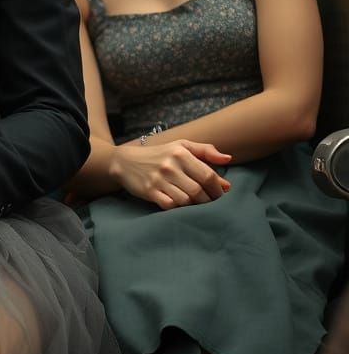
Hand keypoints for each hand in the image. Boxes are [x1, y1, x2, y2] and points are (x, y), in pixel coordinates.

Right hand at [109, 139, 231, 209]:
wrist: (125, 161)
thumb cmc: (158, 154)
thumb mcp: (181, 146)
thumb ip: (205, 151)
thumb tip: (228, 160)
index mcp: (181, 153)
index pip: (208, 176)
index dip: (218, 189)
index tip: (220, 194)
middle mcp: (170, 166)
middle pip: (199, 191)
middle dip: (208, 200)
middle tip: (209, 202)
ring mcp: (159, 179)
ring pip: (186, 201)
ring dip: (194, 205)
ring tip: (194, 203)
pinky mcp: (149, 191)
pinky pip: (171, 205)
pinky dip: (178, 207)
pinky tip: (178, 204)